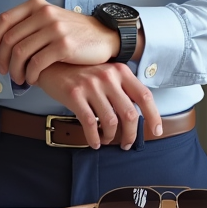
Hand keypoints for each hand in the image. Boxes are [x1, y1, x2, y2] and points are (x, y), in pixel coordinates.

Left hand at [0, 0, 117, 84]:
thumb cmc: (74, 31)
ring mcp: (55, 29)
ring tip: (19, 79)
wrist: (105, 36)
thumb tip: (2, 42)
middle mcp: (44, 13)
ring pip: (21, 53)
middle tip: (4, 72)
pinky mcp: (64, 45)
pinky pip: (36, 63)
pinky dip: (30, 75)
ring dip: (15, 70)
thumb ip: (29, 24)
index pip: (4, 20)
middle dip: (3, 60)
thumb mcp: (51, 18)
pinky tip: (32, 80)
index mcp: (37, 5)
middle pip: (10, 39)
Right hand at [35, 62, 162, 149]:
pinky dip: (94, 137)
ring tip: (107, 140)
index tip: (156, 131)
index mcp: (120, 71)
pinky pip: (90, 124)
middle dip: (131, 134)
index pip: (145, 96)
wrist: (51, 63)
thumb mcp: (105, 73)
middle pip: (129, 114)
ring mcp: (91, 85)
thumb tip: (137, 114)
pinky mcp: (74, 94)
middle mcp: (108, 76)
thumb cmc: (81, 72)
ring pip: (110, 121)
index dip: (153, 116)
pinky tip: (94, 142)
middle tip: (127, 143)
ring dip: (111, 137)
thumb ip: (121, 87)